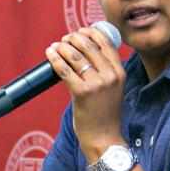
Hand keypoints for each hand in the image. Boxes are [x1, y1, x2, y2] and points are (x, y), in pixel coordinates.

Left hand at [43, 26, 124, 158]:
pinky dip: (55, 59)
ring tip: (56, 46)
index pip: (106, 44)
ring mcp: (97, 84)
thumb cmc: (105, 115)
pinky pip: (65, 70)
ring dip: (63, 47)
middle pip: (89, 46)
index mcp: (120, 73)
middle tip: (64, 39)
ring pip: (76, 56)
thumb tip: (82, 55)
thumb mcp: (113, 90)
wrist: (104, 139)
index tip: (80, 31)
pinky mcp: (82, 93)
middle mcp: (110, 76)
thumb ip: (103, 73)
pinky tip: (50, 54)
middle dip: (74, 38)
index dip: (91, 33)